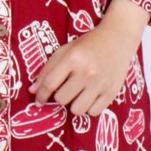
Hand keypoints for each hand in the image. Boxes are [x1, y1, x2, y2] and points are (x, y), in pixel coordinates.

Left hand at [30, 0, 148, 115]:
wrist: (117, 38)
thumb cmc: (87, 45)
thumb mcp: (65, 51)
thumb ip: (48, 70)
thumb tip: (33, 92)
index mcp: (72, 58)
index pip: (50, 84)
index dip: (41, 95)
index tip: (39, 100)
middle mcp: (87, 71)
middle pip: (62, 99)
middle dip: (60, 96)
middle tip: (66, 89)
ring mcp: (101, 83)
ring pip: (77, 110)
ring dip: (74, 104)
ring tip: (78, 94)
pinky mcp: (112, 92)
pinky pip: (93, 112)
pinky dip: (89, 108)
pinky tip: (90, 97)